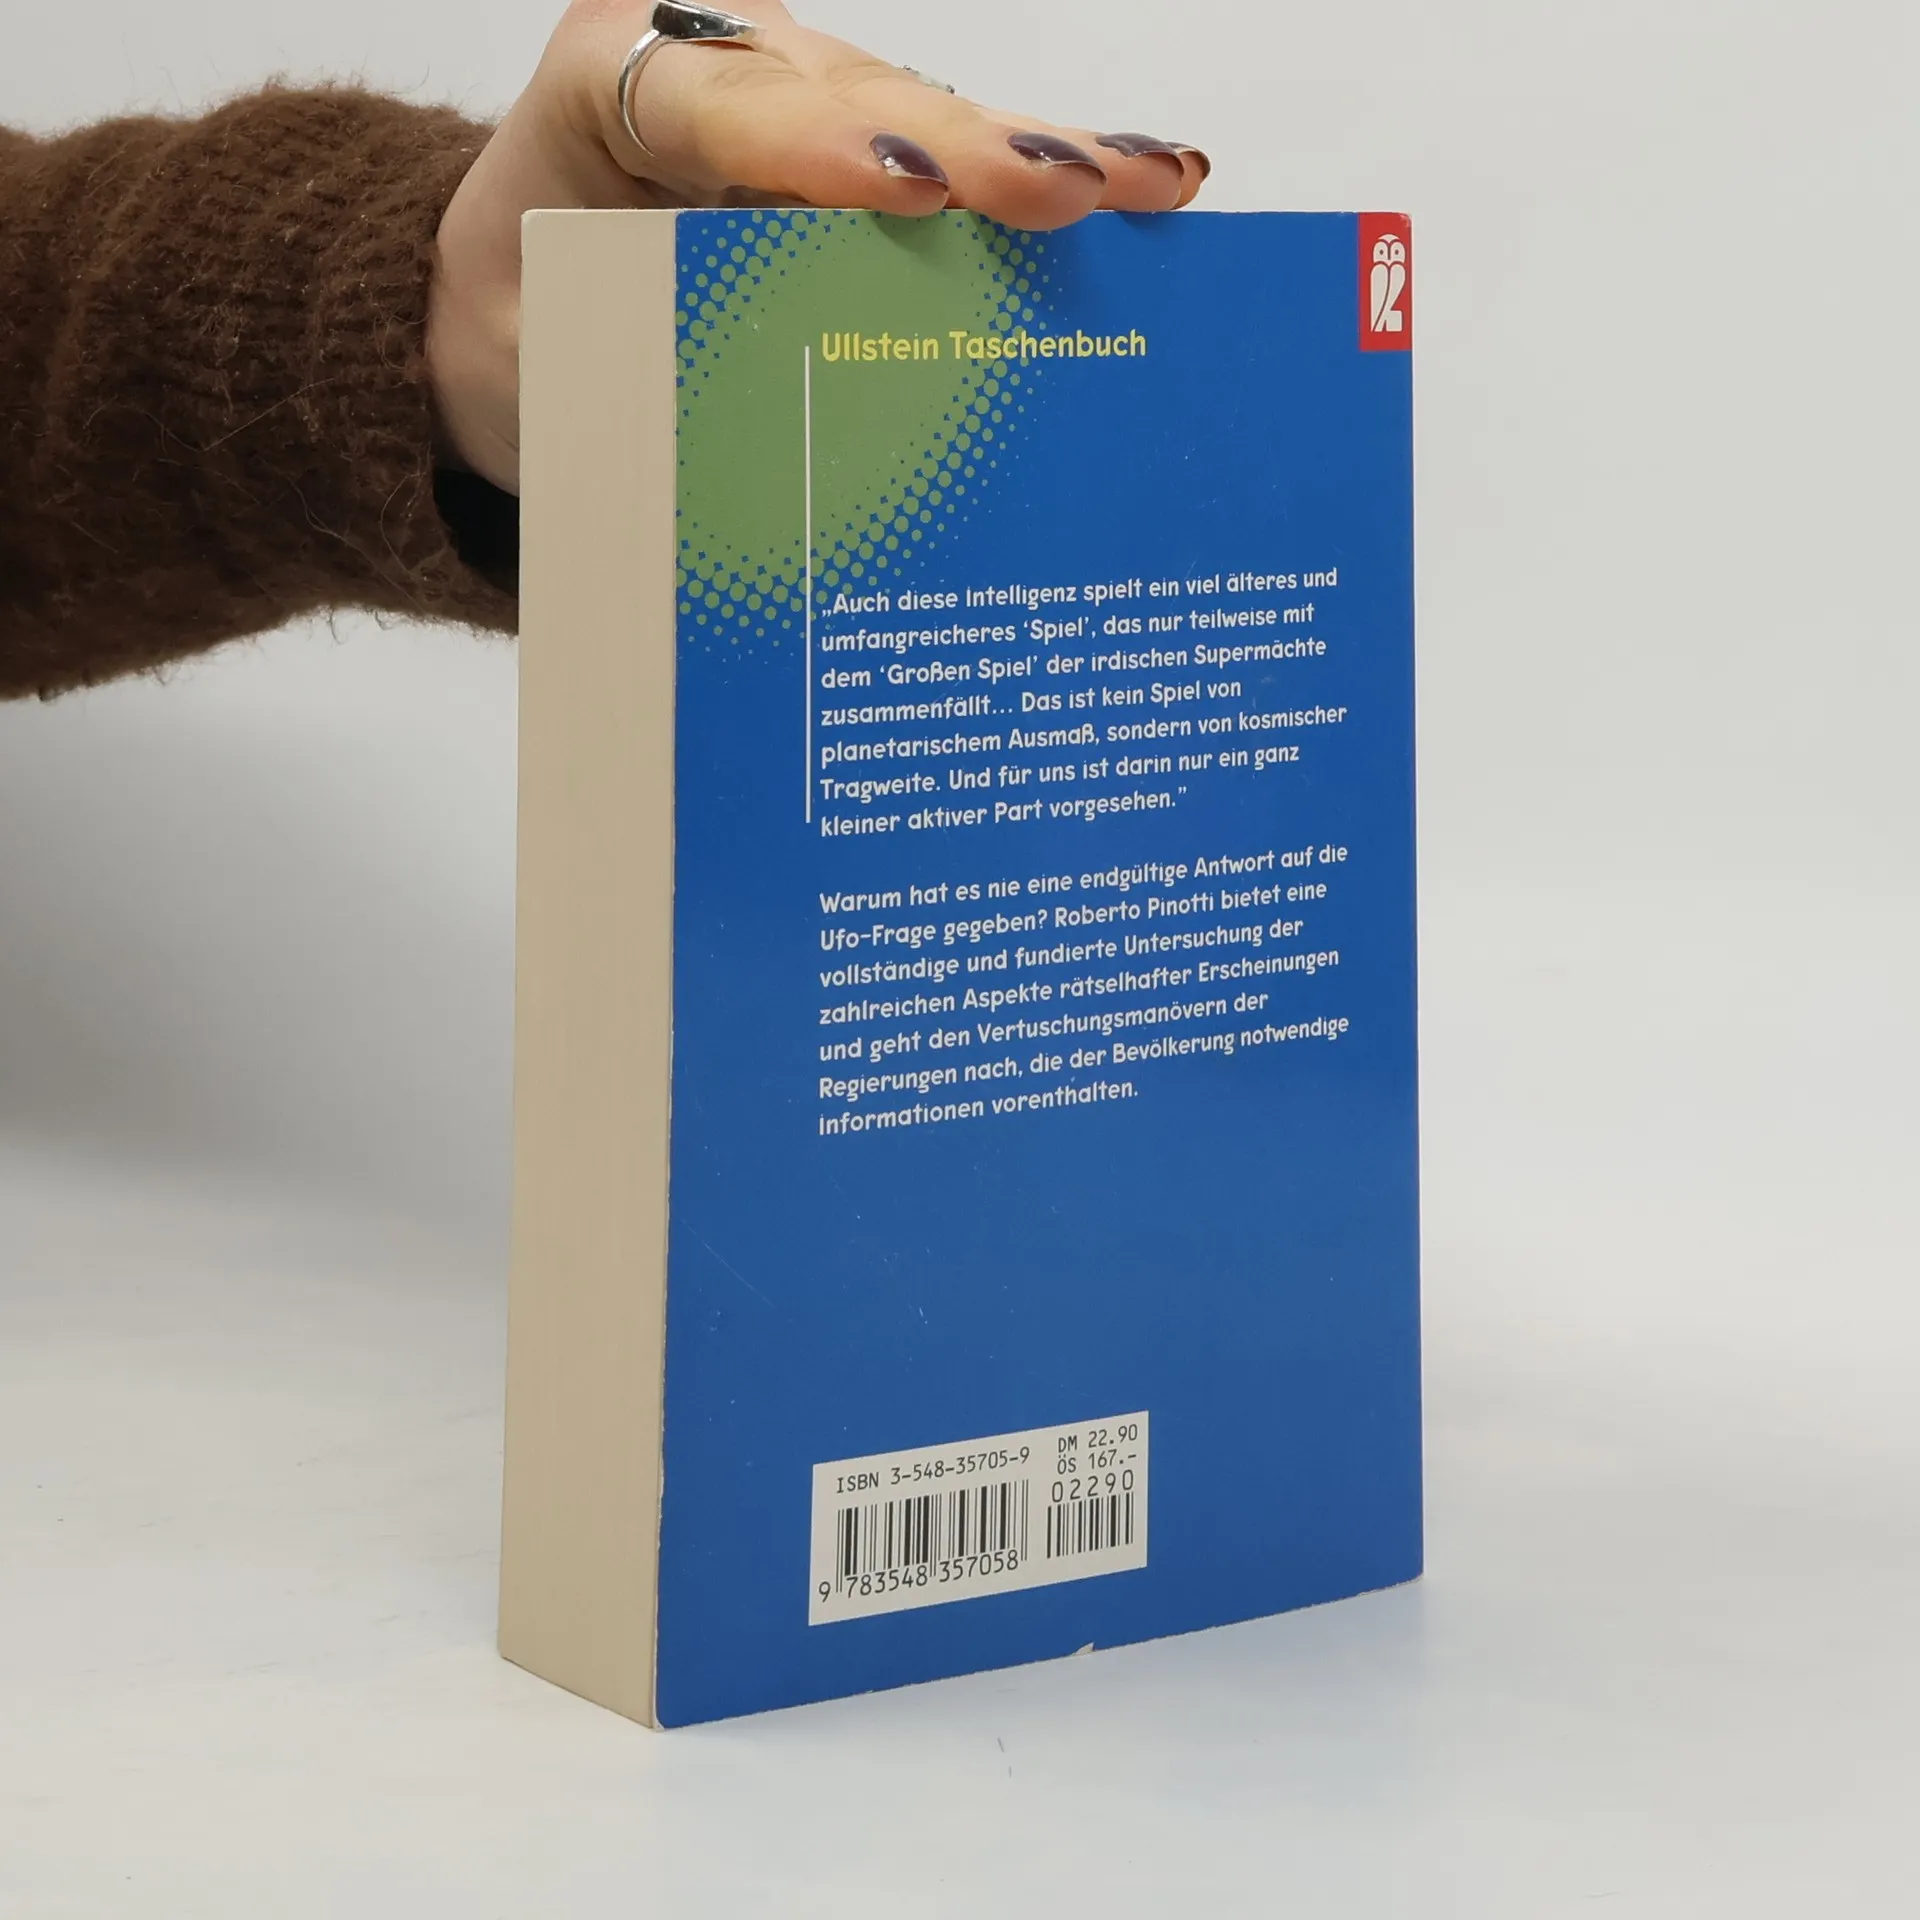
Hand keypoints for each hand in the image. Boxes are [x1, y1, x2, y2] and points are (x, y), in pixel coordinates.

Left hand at [428, 0, 1208, 491]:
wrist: (510, 304)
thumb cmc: (520, 327)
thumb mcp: (537, 364)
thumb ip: (630, 375)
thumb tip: (755, 452)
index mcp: (610, 89)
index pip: (720, 107)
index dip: (818, 146)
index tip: (907, 185)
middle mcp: (720, 65)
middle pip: (854, 101)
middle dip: (966, 150)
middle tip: (1068, 194)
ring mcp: (800, 100)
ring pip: (927, 120)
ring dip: (1040, 161)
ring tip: (1151, 184)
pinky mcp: (853, 149)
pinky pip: (950, 163)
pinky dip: (1041, 180)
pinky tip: (1142, 184)